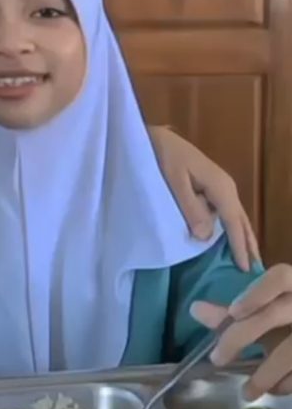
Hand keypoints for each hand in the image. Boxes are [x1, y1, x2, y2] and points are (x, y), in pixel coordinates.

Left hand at [149, 126, 259, 271]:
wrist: (156, 137)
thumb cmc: (163, 157)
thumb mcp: (173, 182)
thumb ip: (190, 208)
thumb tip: (206, 237)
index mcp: (220, 186)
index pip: (233, 222)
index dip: (239, 246)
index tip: (245, 269)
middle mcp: (226, 186)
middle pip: (241, 220)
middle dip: (248, 244)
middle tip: (253, 271)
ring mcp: (220, 185)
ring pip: (236, 217)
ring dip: (242, 237)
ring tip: (247, 259)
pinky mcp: (212, 186)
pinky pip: (227, 212)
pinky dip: (233, 227)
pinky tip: (231, 238)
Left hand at [191, 264, 291, 399]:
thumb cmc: (287, 317)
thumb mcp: (266, 313)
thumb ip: (232, 311)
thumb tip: (195, 310)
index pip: (280, 277)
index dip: (256, 293)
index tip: (233, 311)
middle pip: (272, 314)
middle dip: (241, 336)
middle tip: (217, 359)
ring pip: (290, 352)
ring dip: (265, 374)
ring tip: (246, 393)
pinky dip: (287, 383)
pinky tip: (273, 391)